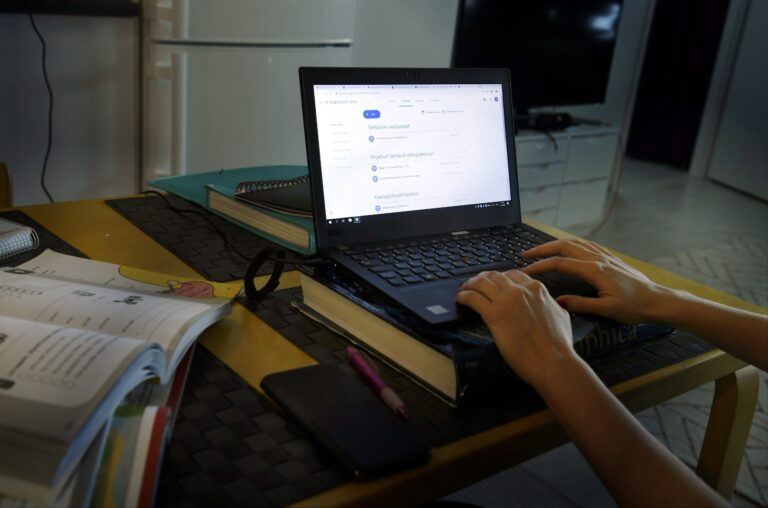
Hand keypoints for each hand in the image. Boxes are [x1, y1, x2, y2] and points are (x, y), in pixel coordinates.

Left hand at [456, 270, 575, 387]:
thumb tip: (551, 302)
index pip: (512, 274)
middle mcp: (520, 290)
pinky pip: (473, 298)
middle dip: (482, 278)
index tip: (493, 282)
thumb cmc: (559, 345)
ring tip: (463, 289)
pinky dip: (464, 296)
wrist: (553, 361)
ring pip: (481, 283)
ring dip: (469, 285)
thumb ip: (552, 304)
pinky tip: (460, 299)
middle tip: (474, 284)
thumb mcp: (561, 315)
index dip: (499, 277)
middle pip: (494, 276)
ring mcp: (507, 301)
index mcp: (537, 289)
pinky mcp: (494, 315)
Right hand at [522, 239, 665, 323]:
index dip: (540, 265)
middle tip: (526, 255)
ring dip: (556, 244)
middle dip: (543, 248)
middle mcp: (598, 259)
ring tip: (542, 250)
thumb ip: (580, 304)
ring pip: (575, 243)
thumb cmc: (634, 307)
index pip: (560, 264)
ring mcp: (605, 257)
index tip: (526, 270)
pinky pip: (587, 245)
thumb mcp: (606, 310)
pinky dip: (572, 244)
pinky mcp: (610, 259)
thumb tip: (558, 301)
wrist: (657, 300)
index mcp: (594, 270)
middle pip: (564, 246)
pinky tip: (569, 247)